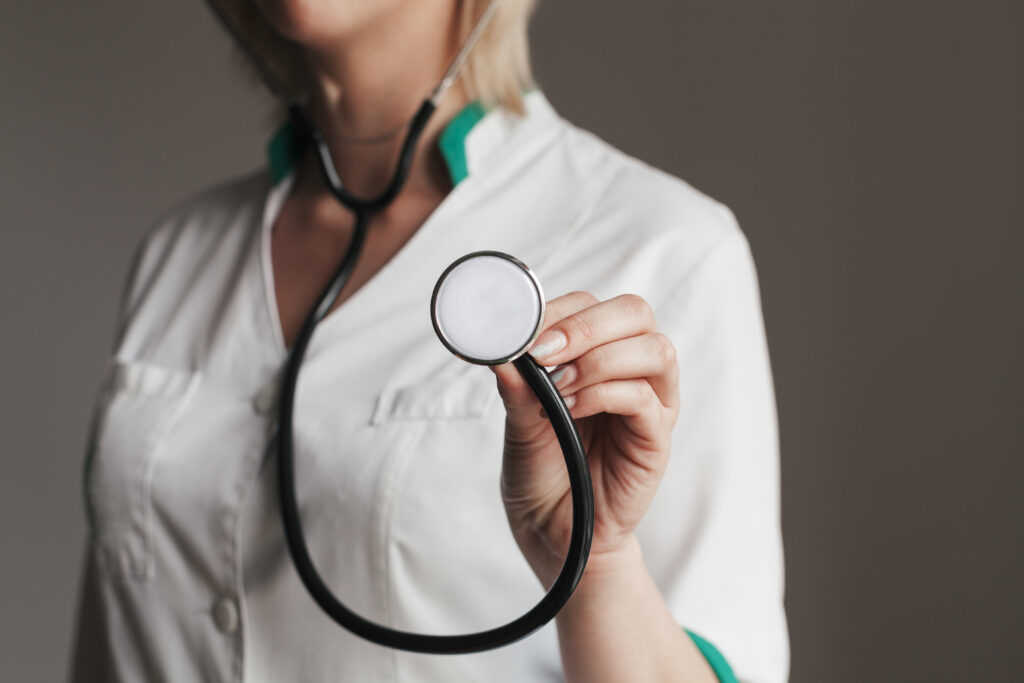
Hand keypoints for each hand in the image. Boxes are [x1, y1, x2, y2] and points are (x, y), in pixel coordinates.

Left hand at [492, 291, 679, 583]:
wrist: (552, 532)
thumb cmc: (541, 472)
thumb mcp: (519, 421)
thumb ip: (518, 384)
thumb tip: (499, 345)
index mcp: (598, 355)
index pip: (593, 306)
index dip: (559, 309)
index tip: (521, 329)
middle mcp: (631, 371)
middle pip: (635, 313)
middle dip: (586, 324)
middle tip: (543, 350)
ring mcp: (651, 403)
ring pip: (654, 349)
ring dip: (599, 358)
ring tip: (557, 386)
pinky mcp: (656, 438)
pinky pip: (645, 398)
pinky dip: (605, 393)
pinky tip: (571, 408)